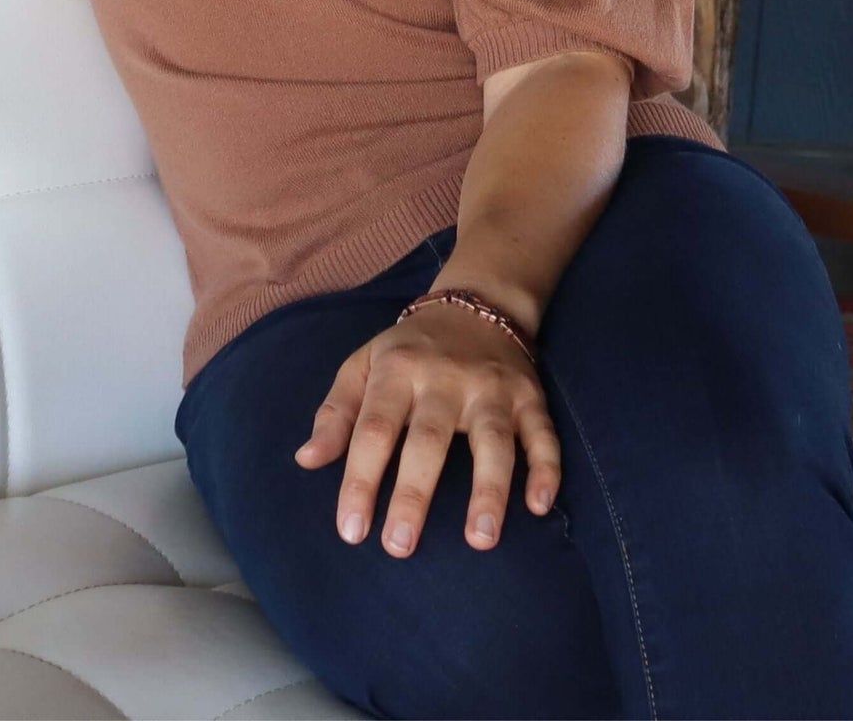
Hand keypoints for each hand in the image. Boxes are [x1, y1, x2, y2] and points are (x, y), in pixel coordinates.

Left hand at [292, 299, 559, 557]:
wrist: (477, 305)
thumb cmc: (409, 350)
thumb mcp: (363, 365)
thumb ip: (335, 413)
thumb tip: (306, 461)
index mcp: (397, 370)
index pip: (373, 429)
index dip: (360, 480)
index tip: (350, 531)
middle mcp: (445, 378)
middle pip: (429, 439)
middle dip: (414, 493)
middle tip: (399, 547)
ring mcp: (492, 388)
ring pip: (493, 439)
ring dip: (489, 489)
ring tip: (480, 540)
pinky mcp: (530, 397)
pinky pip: (543, 434)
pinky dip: (546, 468)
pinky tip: (541, 506)